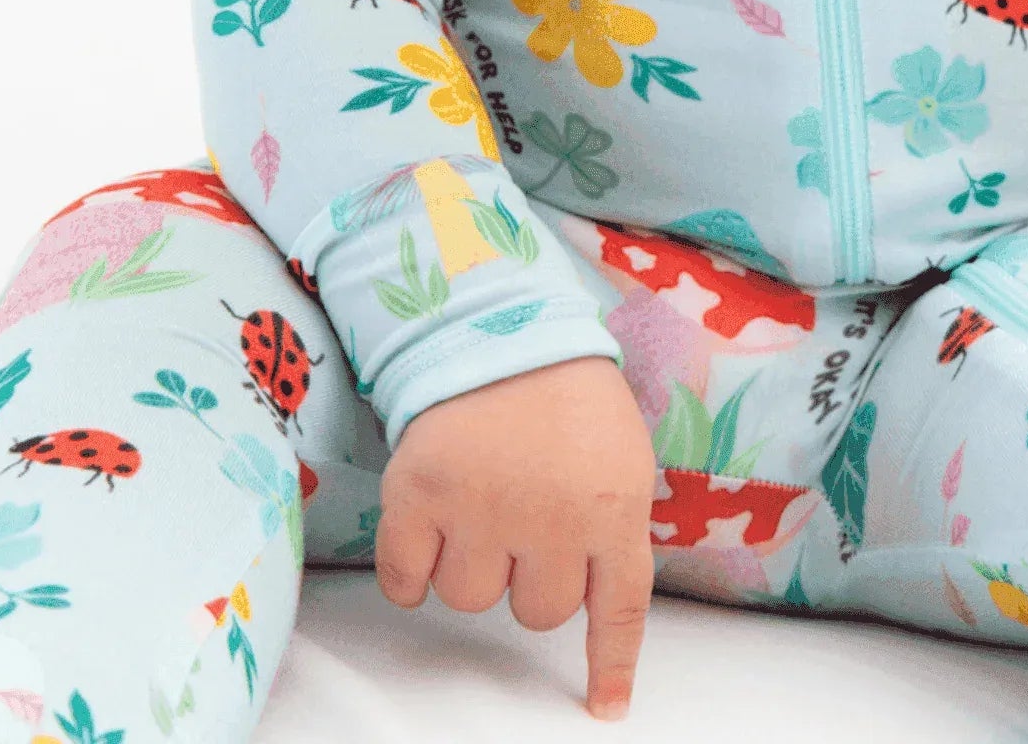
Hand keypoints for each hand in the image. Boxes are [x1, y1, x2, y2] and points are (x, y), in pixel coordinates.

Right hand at [376, 353, 657, 720]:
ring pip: (470, 600)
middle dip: (531, 574)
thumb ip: (617, 521)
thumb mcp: (621, 451)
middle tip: (526, 513)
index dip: (611, 663)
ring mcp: (482, 507)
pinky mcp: (419, 496)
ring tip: (482, 497)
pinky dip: (410, 569)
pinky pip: (406, 583)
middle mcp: (551, 516)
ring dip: (472, 564)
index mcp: (613, 502)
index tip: (605, 709)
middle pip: (538, 611)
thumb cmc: (565, 392)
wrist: (496, 322)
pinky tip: (428, 522)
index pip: (619, 607)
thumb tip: (603, 594)